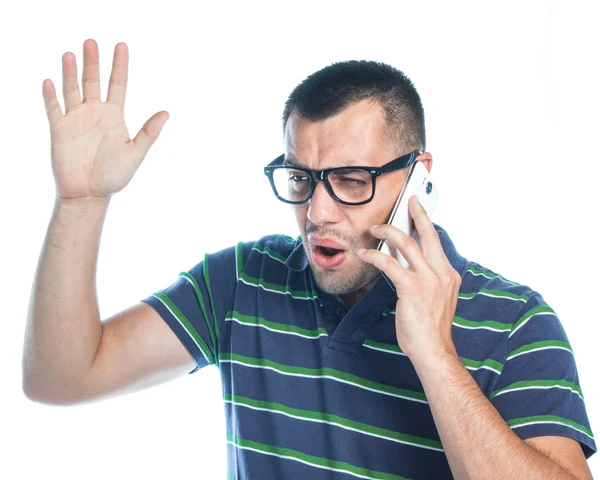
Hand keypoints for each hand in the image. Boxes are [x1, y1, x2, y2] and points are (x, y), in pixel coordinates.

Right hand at [42, 39, 168, 199]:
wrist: (89, 194)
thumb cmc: (114, 176)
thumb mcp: (135, 153)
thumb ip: (149, 133)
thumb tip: (167, 113)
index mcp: (114, 116)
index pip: (118, 84)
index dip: (119, 66)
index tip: (121, 46)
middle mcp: (95, 113)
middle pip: (93, 81)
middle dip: (92, 62)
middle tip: (91, 42)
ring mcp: (76, 119)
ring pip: (72, 89)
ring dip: (71, 73)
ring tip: (71, 55)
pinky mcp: (59, 129)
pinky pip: (53, 108)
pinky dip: (51, 95)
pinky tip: (49, 81)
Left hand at [357, 196, 461, 365]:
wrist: (433, 350)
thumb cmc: (430, 329)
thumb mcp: (434, 299)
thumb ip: (426, 280)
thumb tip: (405, 265)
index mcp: (449, 276)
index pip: (436, 244)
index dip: (427, 226)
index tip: (420, 212)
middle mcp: (442, 274)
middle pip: (429, 235)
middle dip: (418, 214)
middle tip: (410, 200)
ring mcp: (429, 280)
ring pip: (408, 244)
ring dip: (389, 232)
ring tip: (375, 228)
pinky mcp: (412, 288)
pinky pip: (390, 264)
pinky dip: (375, 255)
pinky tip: (365, 253)